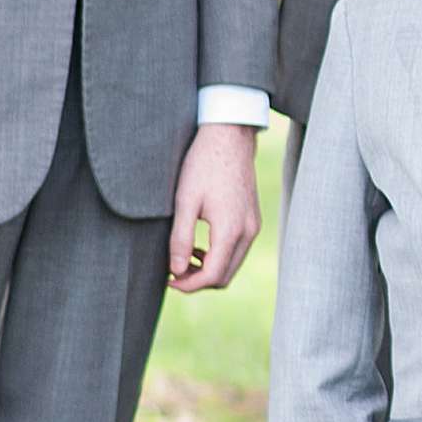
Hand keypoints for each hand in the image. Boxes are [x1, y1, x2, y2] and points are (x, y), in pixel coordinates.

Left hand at [167, 121, 262, 291]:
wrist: (229, 136)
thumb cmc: (203, 164)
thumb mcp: (185, 201)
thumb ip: (181, 238)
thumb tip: (176, 270)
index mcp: (231, 230)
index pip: (212, 276)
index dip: (188, 285)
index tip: (168, 280)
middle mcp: (248, 232)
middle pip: (225, 276)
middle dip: (198, 281)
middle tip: (173, 272)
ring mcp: (253, 225)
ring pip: (232, 264)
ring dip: (209, 269)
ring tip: (184, 259)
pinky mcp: (252, 218)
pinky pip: (237, 250)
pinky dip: (219, 256)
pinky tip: (200, 246)